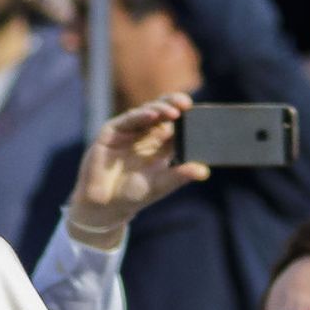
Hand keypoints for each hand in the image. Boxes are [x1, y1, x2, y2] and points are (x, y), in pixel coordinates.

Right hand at [66, 92, 208, 248]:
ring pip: (147, 111)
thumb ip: (180, 176)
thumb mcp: (160, 185)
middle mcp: (145, 133)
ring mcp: (128, 131)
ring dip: (160, 109)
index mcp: (160, 143)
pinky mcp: (111, 132)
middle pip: (162, 110)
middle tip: (187, 104)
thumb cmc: (133, 195)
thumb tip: (205, 171)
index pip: (176, 122)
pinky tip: (152, 115)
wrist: (104, 205)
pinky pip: (128, 119)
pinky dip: (141, 115)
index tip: (199, 114)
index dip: (187, 116)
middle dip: (174, 104)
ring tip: (174, 112)